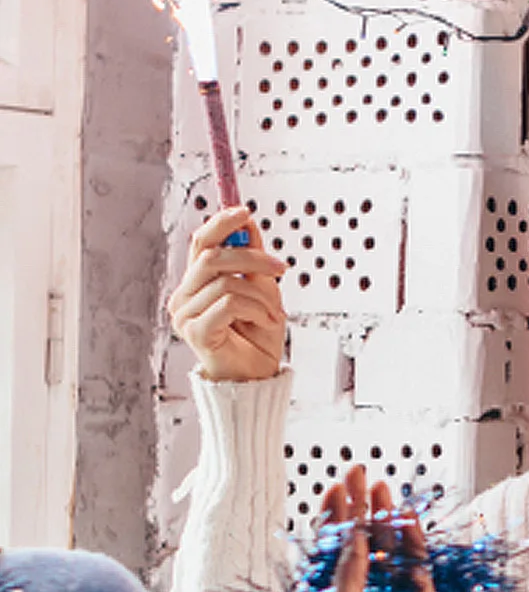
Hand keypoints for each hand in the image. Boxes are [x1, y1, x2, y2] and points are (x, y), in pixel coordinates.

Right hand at [167, 205, 287, 380]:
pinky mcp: (195, 332)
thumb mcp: (263, 291)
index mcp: (196, 284)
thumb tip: (247, 224)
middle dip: (253, 257)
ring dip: (261, 295)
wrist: (257, 379)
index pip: (200, 242)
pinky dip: (256, 309)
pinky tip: (266, 322)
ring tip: (273, 312)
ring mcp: (185, 315)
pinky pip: (229, 303)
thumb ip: (253, 261)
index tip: (244, 212)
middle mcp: (184, 297)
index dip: (221, 223)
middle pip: (211, 256)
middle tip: (280, 268)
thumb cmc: (257, 339)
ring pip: (225, 281)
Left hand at [321, 466, 448, 591]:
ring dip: (384, 514)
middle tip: (357, 471)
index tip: (333, 487)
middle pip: (361, 537)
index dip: (332, 517)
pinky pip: (417, 562)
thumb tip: (355, 536)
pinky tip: (406, 514)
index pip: (332, 548)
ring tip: (380, 484)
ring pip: (389, 544)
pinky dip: (412, 537)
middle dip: (358, 504)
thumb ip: (347, 577)